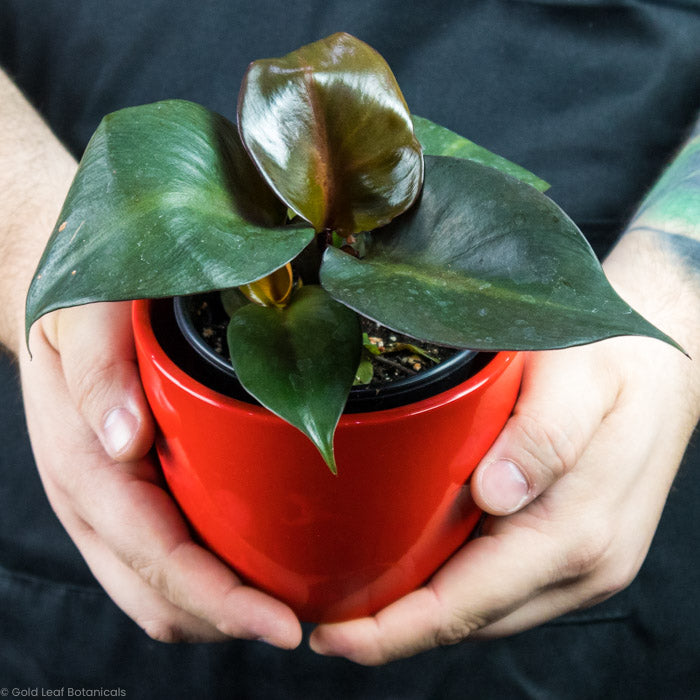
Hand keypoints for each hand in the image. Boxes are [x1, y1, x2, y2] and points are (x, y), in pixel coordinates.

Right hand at [19, 301, 301, 646]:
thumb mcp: (88, 319)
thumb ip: (101, 373)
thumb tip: (127, 441)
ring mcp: (105, 512)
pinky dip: (204, 585)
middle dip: (228, 619)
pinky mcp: (123, 505)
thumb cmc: (82, 310)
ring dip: (218, 612)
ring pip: (157, 596)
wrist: (60, 313)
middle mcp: (91, 503)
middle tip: (300, 617)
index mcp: (84, 466)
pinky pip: (159, 566)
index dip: (220, 598)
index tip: (283, 620)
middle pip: (159, 596)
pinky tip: (245, 569)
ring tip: (282, 604)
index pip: (156, 555)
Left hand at [309, 330, 697, 663]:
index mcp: (578, 530)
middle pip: (470, 617)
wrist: (669, 364)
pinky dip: (456, 587)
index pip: (469, 603)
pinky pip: (504, 585)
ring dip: (423, 612)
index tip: (335, 636)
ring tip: (362, 598)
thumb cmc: (619, 362)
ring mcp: (584, 562)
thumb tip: (495, 495)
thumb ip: (543, 437)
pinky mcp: (577, 548)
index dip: (396, 629)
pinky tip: (421, 566)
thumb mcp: (580, 379)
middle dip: (396, 627)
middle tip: (328, 615)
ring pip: (485, 608)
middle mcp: (584, 562)